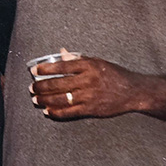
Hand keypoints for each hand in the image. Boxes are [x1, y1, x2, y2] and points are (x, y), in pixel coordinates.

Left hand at [30, 55, 151, 119]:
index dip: (44, 69)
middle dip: (41, 86)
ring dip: (44, 99)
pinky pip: (69, 112)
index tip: (33, 70)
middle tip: (31, 87)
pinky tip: (47, 110)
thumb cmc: (115, 74)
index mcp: (88, 66)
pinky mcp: (91, 109)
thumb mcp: (97, 62)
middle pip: (57, 84)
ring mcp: (89, 96)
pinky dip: (56, 112)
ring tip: (35, 99)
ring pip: (61, 99)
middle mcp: (87, 80)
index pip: (61, 66)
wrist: (134, 91)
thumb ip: (77, 59)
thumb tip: (61, 52)